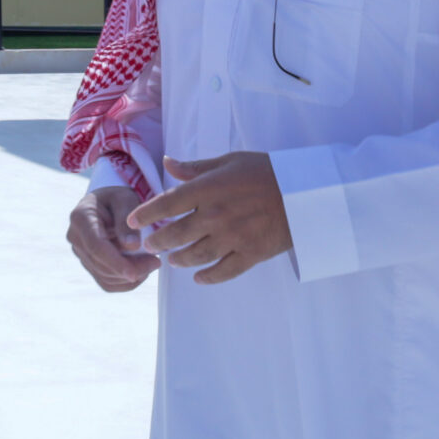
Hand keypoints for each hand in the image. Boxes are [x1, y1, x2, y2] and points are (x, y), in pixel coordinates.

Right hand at [66, 184, 158, 292]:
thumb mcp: (126, 200)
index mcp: (80, 217)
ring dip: (130, 276)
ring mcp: (80, 253)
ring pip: (105, 277)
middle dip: (130, 269)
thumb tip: (131, 246)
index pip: (96, 246)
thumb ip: (127, 221)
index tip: (134, 273)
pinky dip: (126, 282)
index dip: (115, 262)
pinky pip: (107, 283)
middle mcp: (75, 237)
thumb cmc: (118, 200)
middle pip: (101, 265)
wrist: (110, 204)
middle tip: (156, 261)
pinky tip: (140, 270)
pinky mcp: (88, 265)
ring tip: (150, 261)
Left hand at [129, 152, 291, 284]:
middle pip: (176, 234)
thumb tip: (167, 163)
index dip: (146, 214)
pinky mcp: (250, 254)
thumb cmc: (265, 171)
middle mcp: (215, 215)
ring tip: (172, 260)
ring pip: (196, 255)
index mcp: (208, 189)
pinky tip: (198, 277)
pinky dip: (208, 277)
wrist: (304, 192)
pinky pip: (223, 271)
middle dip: (158, 242)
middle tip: (149, 245)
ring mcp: (233, 237)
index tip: (133, 221)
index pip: (167, 204)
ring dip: (179, 259)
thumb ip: (195, 168)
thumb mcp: (228, 162)